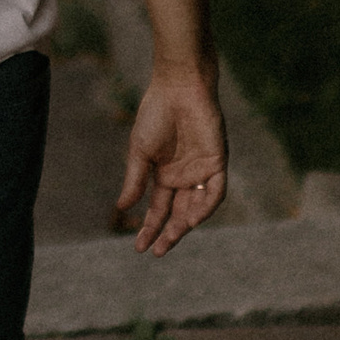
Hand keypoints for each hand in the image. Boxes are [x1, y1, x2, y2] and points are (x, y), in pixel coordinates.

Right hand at [116, 68, 227, 253]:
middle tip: (158, 251)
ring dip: (186, 225)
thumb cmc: (156, 115)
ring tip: (171, 238)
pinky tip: (193, 219)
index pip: (158, 210)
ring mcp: (202, 171)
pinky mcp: (217, 162)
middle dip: (169, 233)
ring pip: (197, 207)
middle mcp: (184, 178)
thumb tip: (122, 208)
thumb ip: (134, 180)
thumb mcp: (140, 152)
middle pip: (179, 214)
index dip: (149, 228)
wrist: (178, 88)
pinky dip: (206, 206)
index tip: (138, 248)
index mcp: (164, 175)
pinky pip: (215, 191)